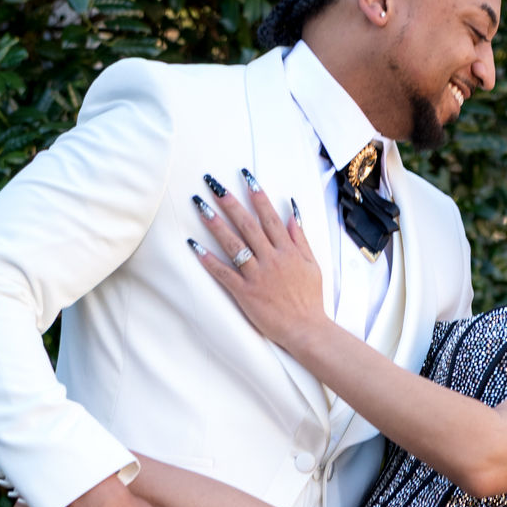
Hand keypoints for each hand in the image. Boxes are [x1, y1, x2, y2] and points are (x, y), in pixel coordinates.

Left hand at [190, 173, 325, 351]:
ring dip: (215, 224)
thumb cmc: (309, 298)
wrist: (306, 329)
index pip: (269, 217)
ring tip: (200, 206)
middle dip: (229, 201)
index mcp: (287, 250)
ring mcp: (257, 275)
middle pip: (247, 225)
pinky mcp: (245, 293)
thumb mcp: (311, 264)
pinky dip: (209, 260)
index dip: (257, 195)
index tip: (246, 177)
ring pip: (233, 244)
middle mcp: (271, 259)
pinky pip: (224, 273)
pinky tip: (195, 246)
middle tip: (213, 184)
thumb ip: (299, 238)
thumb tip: (291, 213)